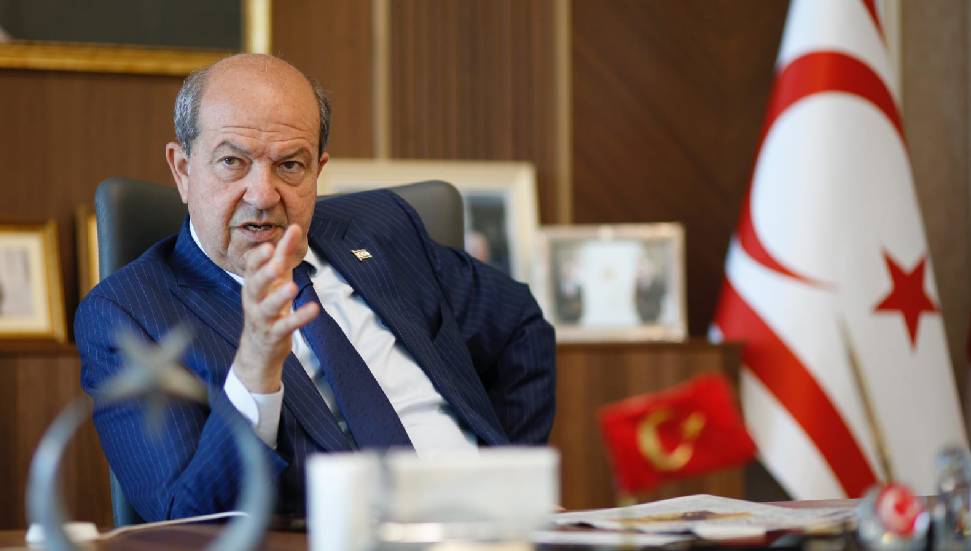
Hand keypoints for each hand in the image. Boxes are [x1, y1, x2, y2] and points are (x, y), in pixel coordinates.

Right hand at [232, 224, 318, 392]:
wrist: (259, 347)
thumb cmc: (268, 304)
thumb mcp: (276, 279)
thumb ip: (284, 253)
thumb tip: (295, 227)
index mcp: (253, 284)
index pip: (250, 268)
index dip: (258, 258)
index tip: (269, 246)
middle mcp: (253, 300)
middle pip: (255, 285)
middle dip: (265, 273)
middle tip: (276, 263)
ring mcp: (262, 319)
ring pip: (268, 307)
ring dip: (279, 297)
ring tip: (292, 286)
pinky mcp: (274, 334)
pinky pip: (286, 326)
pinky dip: (299, 318)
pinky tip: (314, 309)